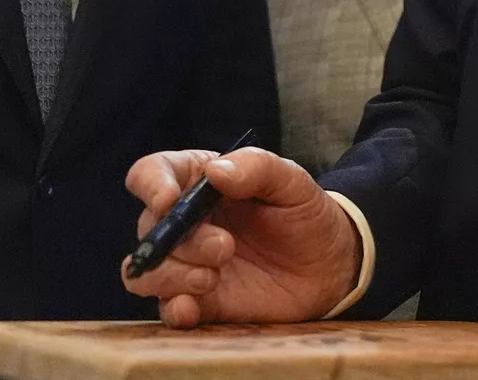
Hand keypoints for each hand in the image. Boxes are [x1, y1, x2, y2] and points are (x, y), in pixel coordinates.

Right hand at [120, 146, 361, 326]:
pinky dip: (173, 309)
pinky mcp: (198, 301)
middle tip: (225, 247)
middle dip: (182, 241)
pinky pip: (166, 308)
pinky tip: (191, 307)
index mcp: (198, 181)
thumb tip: (215, 172)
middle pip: (150, 228)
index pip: (150, 174)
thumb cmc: (305, 214)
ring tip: (213, 278)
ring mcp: (187, 264)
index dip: (150, 185)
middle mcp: (184, 223)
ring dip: (173, 275)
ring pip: (147, 271)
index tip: (169, 200)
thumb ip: (256, 167)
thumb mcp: (292, 181)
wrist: (330, 266)